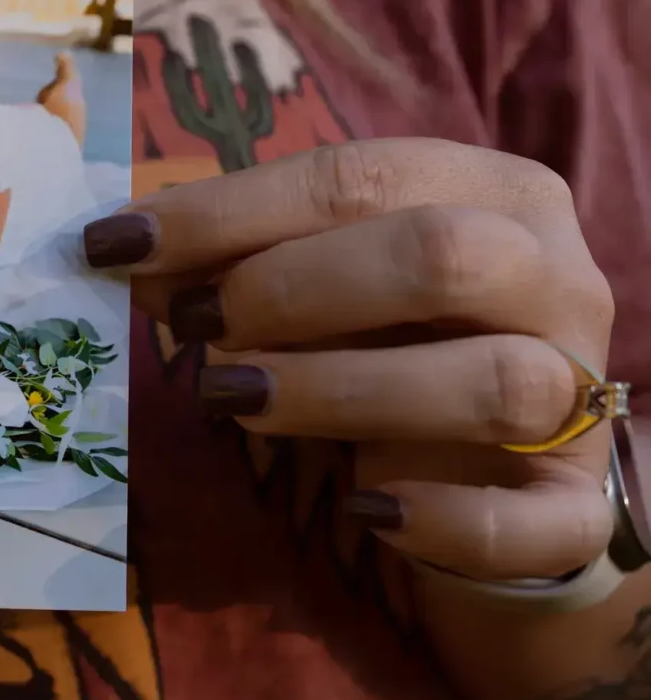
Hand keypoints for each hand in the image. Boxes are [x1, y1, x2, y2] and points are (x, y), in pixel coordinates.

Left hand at [84, 139, 618, 582]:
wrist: (484, 459)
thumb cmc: (386, 339)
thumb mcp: (313, 282)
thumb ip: (233, 261)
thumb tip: (129, 252)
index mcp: (493, 192)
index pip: (361, 176)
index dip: (229, 211)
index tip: (119, 243)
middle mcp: (556, 276)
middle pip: (443, 256)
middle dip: (294, 287)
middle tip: (194, 323)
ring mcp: (581, 392)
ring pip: (490, 382)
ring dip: (341, 391)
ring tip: (231, 397)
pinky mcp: (575, 506)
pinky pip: (531, 522)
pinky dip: (442, 520)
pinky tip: (363, 507)